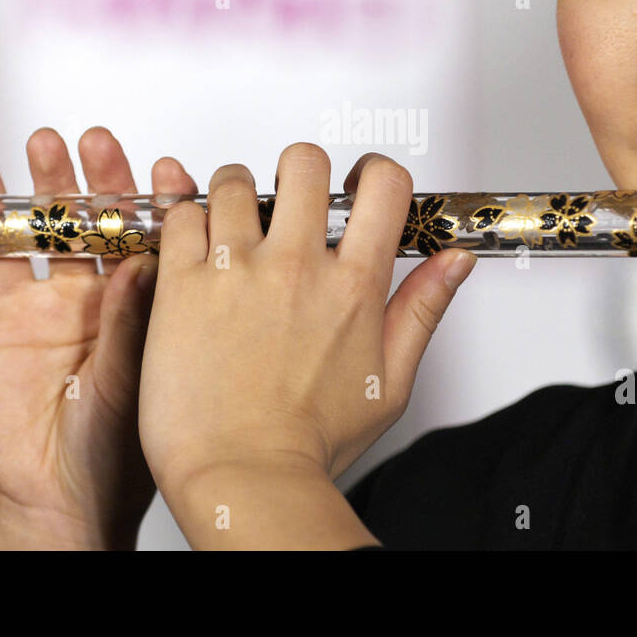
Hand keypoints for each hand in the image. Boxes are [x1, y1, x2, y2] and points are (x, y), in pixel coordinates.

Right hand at [0, 126, 196, 548]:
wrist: (68, 496)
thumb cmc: (123, 449)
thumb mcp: (144, 376)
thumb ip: (139, 319)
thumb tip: (150, 260)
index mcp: (156, 305)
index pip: (163, 238)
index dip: (164, 202)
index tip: (169, 169)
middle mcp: (111, 295)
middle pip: (107, 222)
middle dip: (103, 179)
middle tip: (99, 142)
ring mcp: (63, 301)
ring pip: (56, 229)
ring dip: (51, 185)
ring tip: (46, 145)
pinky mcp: (15, 315)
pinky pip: (3, 257)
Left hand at [137, 144, 476, 544]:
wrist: (241, 475)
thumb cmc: (309, 442)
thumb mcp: (390, 381)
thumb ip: (423, 309)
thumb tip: (455, 262)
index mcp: (354, 286)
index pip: (383, 184)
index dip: (373, 171)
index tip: (358, 182)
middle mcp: (298, 266)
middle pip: (305, 161)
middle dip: (300, 171)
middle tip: (290, 198)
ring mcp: (238, 270)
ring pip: (236, 180)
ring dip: (238, 194)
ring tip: (234, 225)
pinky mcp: (184, 283)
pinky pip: (181, 214)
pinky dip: (187, 220)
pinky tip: (197, 249)